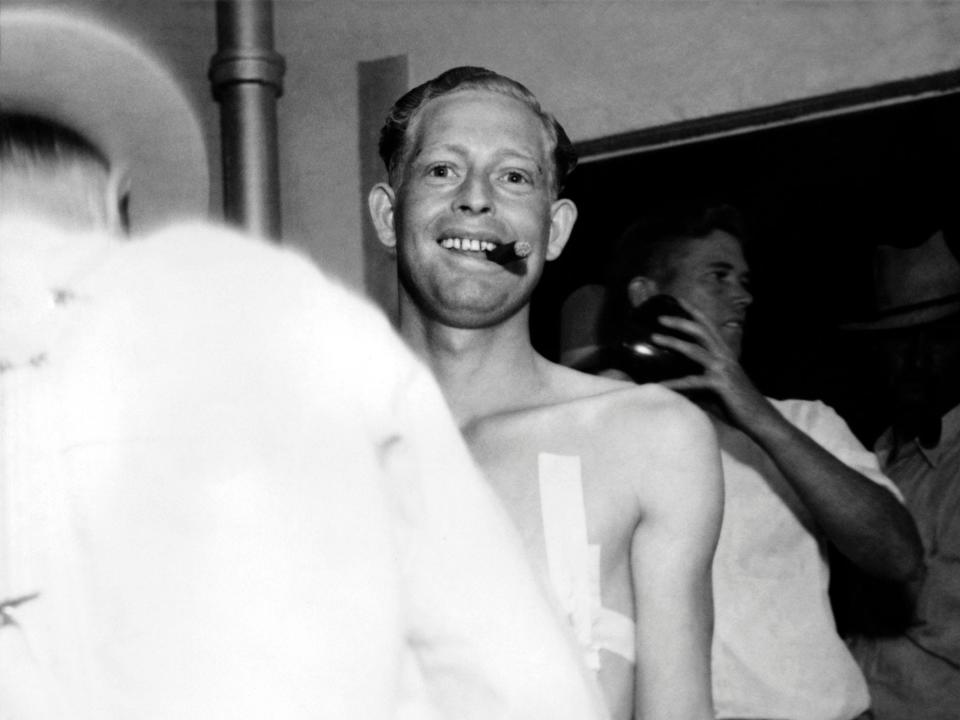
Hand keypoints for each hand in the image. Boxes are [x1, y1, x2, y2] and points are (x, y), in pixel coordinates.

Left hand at [651, 299, 769, 428]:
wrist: (759, 419)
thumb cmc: (734, 403)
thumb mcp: (713, 385)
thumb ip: (696, 376)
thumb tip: (670, 377)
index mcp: (724, 352)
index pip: (707, 325)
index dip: (693, 311)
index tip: (677, 299)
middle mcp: (724, 355)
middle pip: (701, 330)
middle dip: (680, 321)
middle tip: (659, 318)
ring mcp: (722, 369)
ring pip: (695, 350)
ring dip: (673, 342)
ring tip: (655, 338)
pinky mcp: (720, 384)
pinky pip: (693, 382)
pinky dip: (674, 383)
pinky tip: (659, 385)